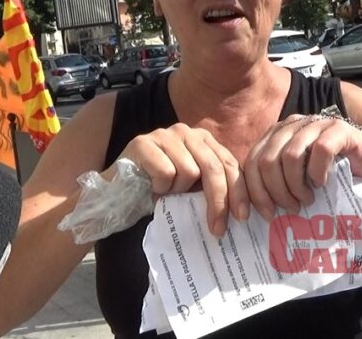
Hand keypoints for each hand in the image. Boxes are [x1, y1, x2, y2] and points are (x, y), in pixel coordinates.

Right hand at [115, 123, 247, 236]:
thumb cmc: (159, 189)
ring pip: (189, 171)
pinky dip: (160, 188)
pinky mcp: (143, 143)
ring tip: (167, 194)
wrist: (119, 190)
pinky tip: (152, 188)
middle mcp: (186, 131)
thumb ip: (213, 187)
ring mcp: (164, 134)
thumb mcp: (192, 187)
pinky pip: (165, 173)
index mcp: (203, 139)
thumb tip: (242, 211)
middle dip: (218, 201)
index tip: (242, 217)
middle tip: (217, 229)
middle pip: (213, 167)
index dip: (238, 191)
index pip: (229, 163)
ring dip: (178, 192)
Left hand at [243, 114, 361, 219]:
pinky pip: (320, 151)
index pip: (252, 161)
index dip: (255, 190)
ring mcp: (315, 124)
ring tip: (306, 199)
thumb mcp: (297, 174)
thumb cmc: (329, 170)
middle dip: (276, 191)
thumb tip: (257, 209)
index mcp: (276, 134)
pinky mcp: (338, 129)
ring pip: (290, 156)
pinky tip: (321, 183)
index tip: (266, 214)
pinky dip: (318, 173)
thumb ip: (277, 180)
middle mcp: (292, 125)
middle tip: (290, 207)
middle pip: (267, 160)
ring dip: (296, 185)